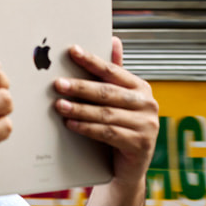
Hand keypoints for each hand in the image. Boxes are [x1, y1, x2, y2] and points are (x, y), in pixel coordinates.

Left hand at [53, 37, 158, 185]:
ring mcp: (147, 125)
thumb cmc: (119, 125)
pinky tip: (70, 124)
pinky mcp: (141, 144)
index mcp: (140, 87)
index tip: (72, 51)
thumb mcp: (117, 99)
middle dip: (80, 87)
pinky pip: (108, 133)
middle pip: (107, 92)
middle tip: (57, 84)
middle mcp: (147, 104)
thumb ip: (113, 72)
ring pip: (106, 114)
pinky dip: (87, 128)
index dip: (91, 61)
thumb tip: (113, 39)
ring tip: (59, 105)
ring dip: (80, 109)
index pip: (112, 71)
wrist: (127, 166)